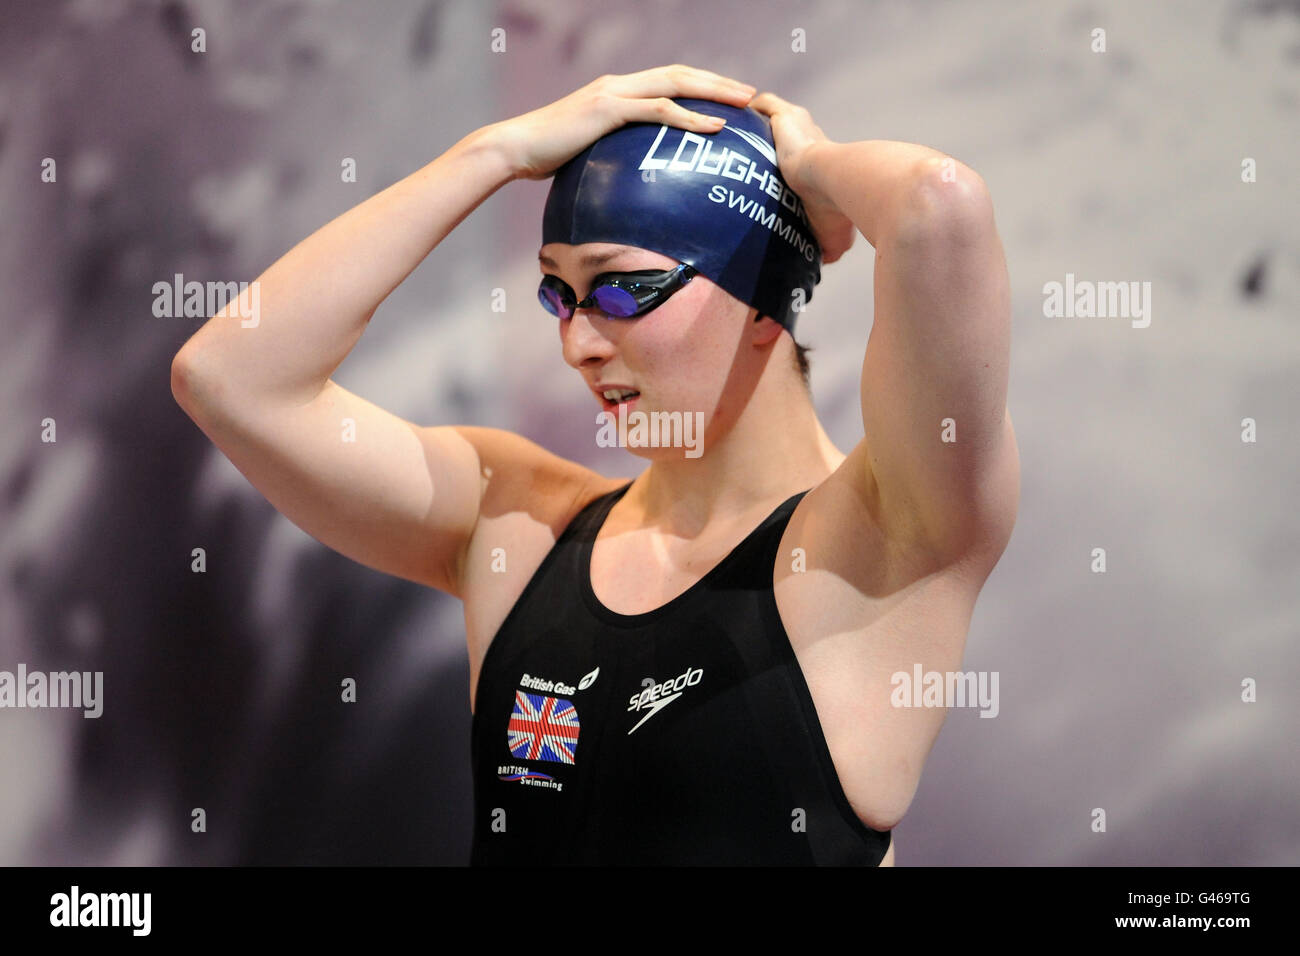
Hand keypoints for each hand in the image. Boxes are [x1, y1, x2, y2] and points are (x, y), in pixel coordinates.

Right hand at [487, 65, 756, 181]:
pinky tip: (713, 126)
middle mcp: (619, 84)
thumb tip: (630, 180)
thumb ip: (611, 155)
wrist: (516, 148)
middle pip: (680, 74)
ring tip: (743, 103)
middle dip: (718, 82)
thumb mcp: (586, 153)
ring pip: (675, 84)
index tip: (729, 99)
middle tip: (751, 94)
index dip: (700, 86)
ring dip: (713, 92)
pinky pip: (658, 109)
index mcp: (617, 91)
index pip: (667, 81)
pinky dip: (689, 115)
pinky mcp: (608, 109)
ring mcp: (614, 93)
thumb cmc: (546, 157)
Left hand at [749, 92, 855, 263]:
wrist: (834, 181)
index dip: (789, 167)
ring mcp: (799, 125)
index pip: (803, 161)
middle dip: (770, 144)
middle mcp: (813, 139)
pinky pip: (766, 105)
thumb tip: (821, 267)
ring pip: (774, 117)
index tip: (773, 179)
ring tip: (733, 133)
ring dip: (758, 122)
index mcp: (824, 164)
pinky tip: (732, 114)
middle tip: (745, 159)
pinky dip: (751, 107)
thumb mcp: (832, 237)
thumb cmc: (837, 211)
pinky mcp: (787, 116)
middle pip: (787, 136)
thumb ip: (824, 248)